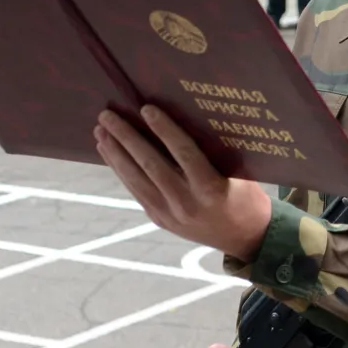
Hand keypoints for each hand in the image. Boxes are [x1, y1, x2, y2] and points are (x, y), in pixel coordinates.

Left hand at [95, 106, 271, 260]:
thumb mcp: (241, 173)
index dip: (164, 130)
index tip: (146, 108)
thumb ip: (216, 152)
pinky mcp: (159, 218)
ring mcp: (169, 213)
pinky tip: (109, 152)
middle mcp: (187, 202)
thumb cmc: (247, 196)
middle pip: (150, 165)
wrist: (245, 238)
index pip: (183, 153)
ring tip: (100, 130)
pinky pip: (136, 190)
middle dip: (126, 138)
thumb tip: (190, 116)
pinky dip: (120, 169)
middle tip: (107, 115)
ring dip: (115, 153)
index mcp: (211, 189)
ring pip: (136, 179)